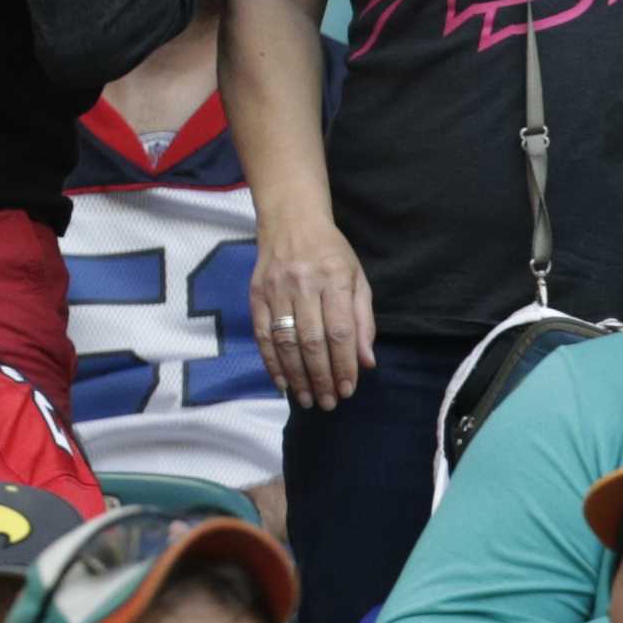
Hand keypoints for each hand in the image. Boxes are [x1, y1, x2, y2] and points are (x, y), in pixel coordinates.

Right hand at [250, 209, 376, 408]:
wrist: (290, 219)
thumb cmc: (331, 251)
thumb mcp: (357, 278)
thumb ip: (363, 320)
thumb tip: (366, 362)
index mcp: (334, 279)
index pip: (340, 331)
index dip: (344, 365)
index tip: (348, 390)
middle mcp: (303, 284)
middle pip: (312, 341)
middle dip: (321, 377)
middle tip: (328, 403)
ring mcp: (276, 289)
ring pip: (285, 341)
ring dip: (296, 376)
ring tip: (307, 399)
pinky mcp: (256, 293)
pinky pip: (262, 334)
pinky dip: (271, 361)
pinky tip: (281, 382)